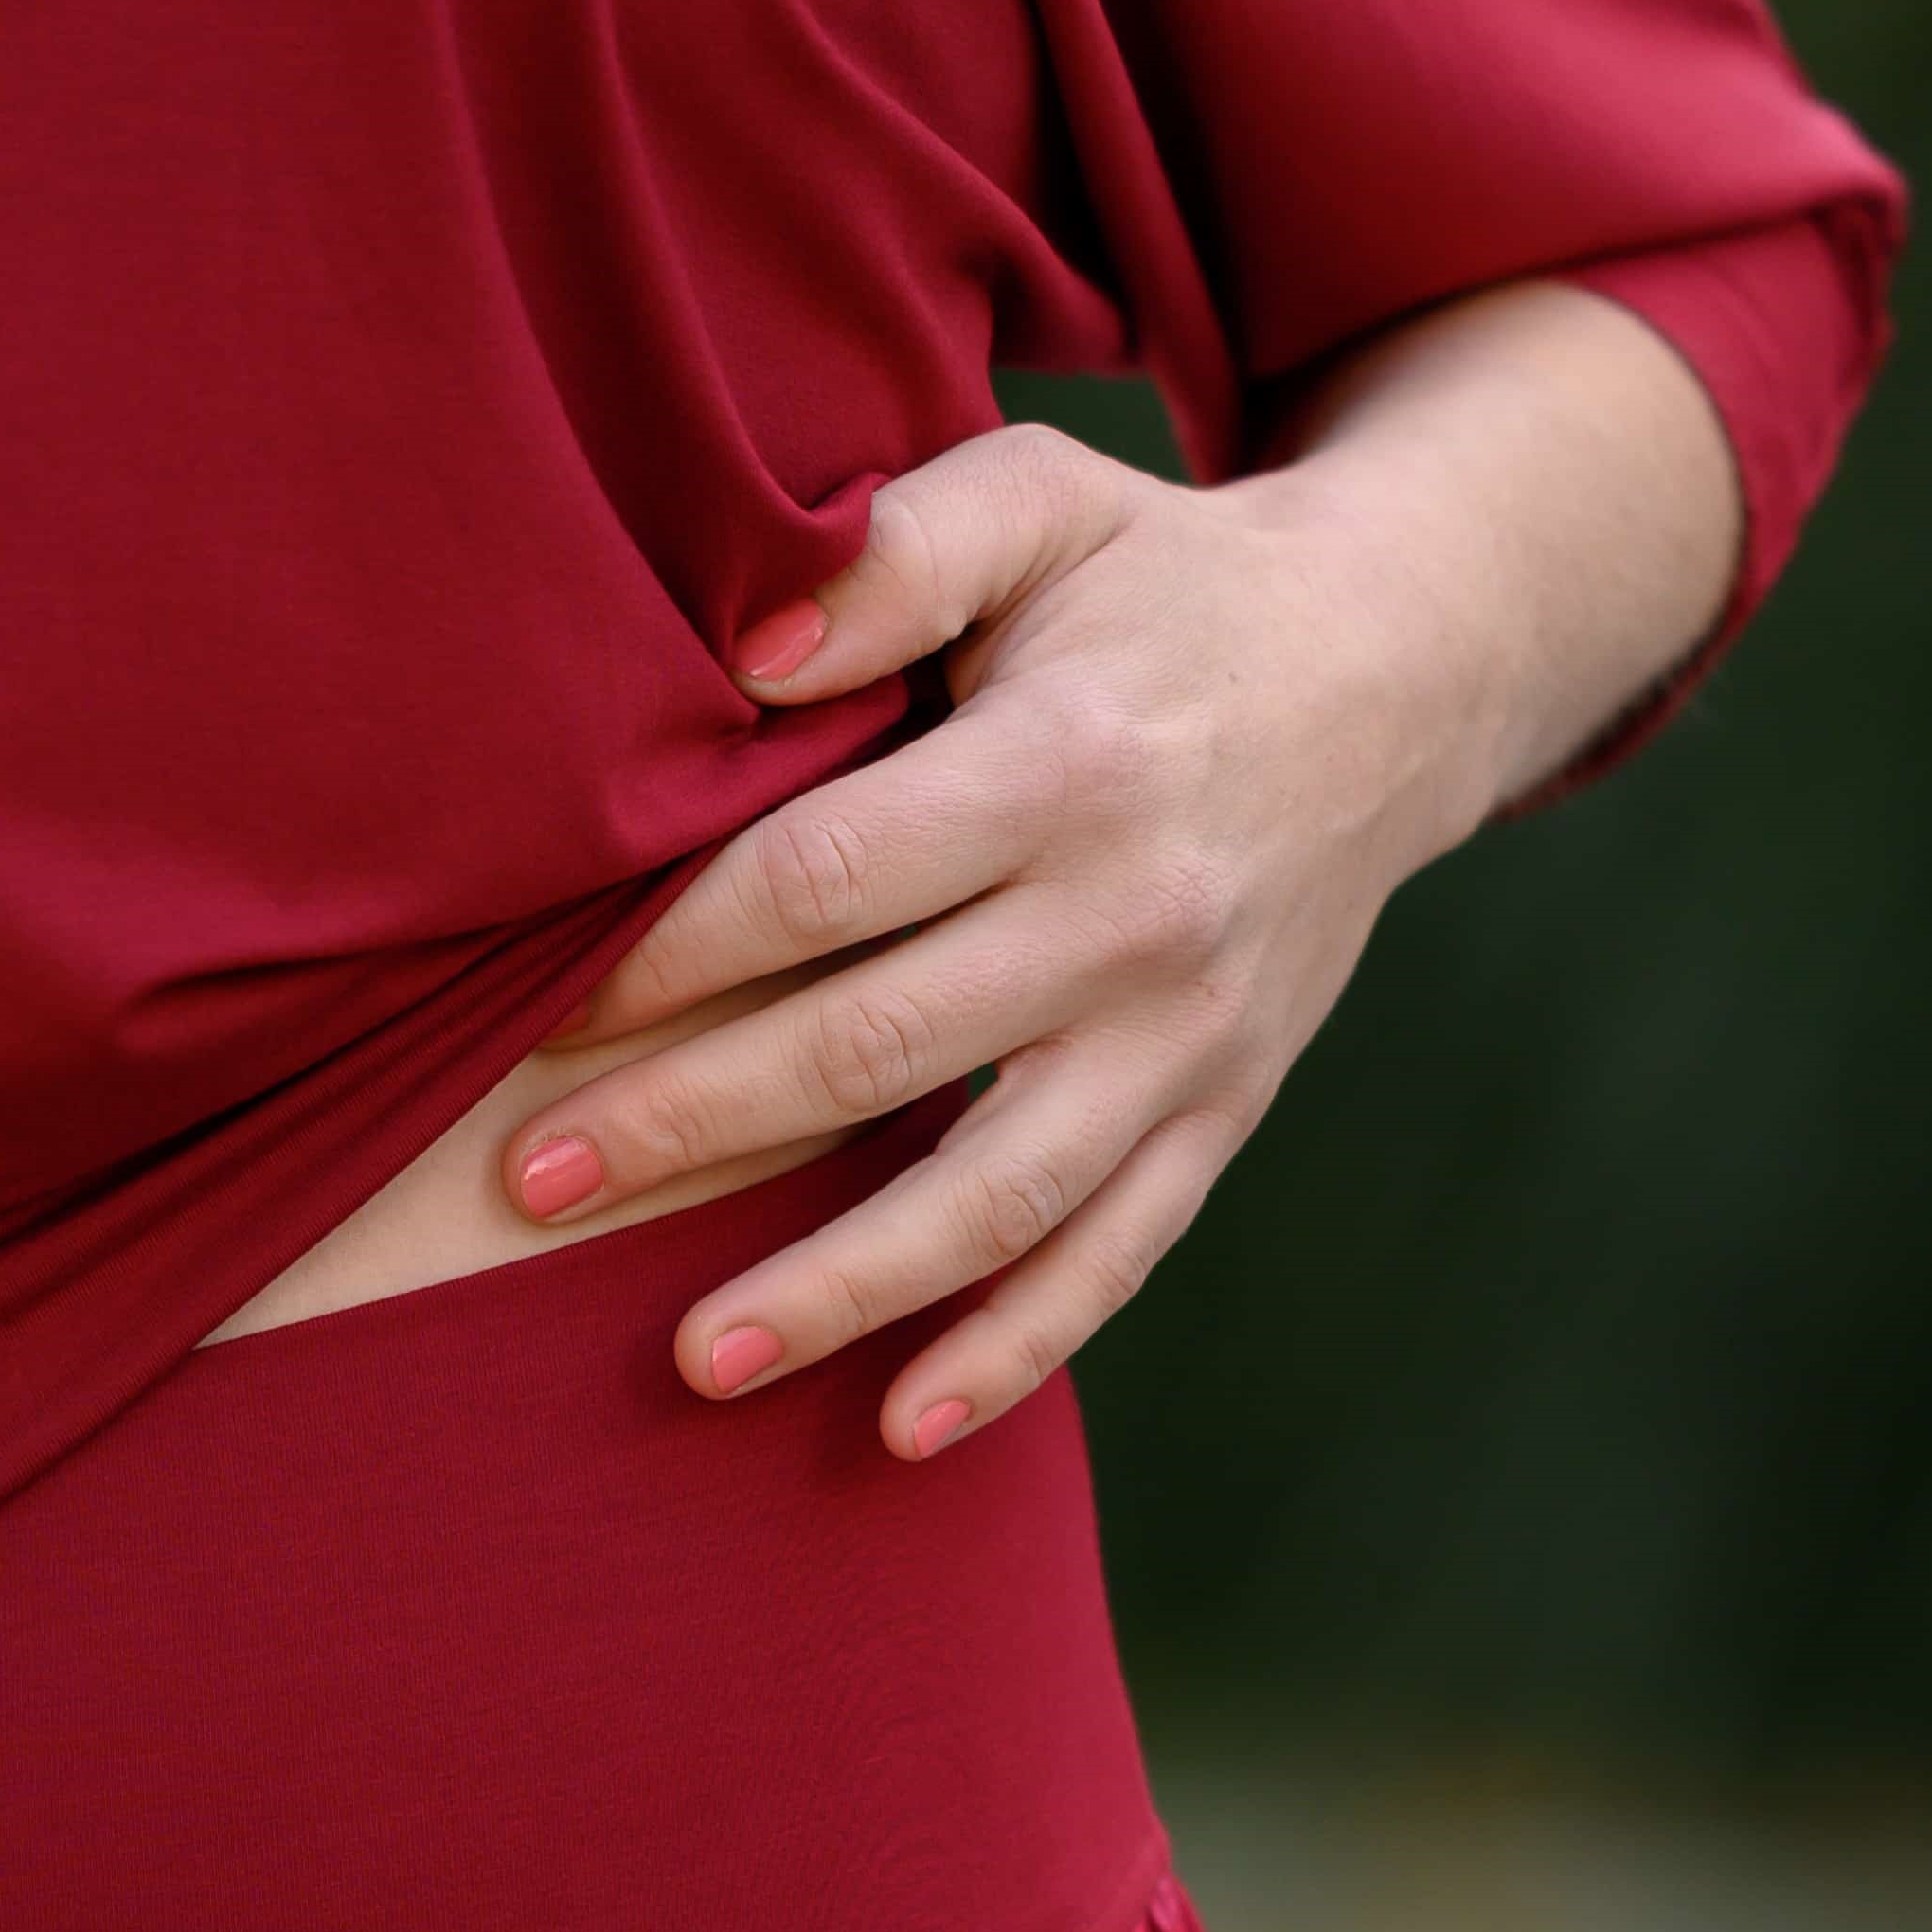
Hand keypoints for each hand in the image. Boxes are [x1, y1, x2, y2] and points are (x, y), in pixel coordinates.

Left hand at [503, 282, 1739, 1454]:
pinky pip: (1114, 1258)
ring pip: (993, 1200)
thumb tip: (743, 653)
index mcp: (1067, 764)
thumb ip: (893, 552)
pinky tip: (903, 1428)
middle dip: (689, 1127)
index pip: (826, 883)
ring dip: (838, 1291)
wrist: (1401, 670)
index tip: (547, 1008)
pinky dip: (1015, 1354)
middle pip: (874, 1052)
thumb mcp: (1045, 502)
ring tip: (692, 1359)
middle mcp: (1135, 918)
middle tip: (530, 1186)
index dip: (674, 953)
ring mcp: (1187, 1037)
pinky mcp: (1224, 1111)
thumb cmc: (1163, 582)